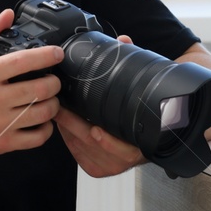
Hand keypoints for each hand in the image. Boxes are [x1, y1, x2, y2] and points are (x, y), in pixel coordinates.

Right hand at [0, 8, 64, 162]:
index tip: (57, 53)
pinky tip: (41, 121)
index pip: (22, 61)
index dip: (46, 55)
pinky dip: (46, 129)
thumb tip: (8, 15)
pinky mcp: (3, 143)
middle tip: (53, 80)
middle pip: (40, 88)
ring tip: (49, 100)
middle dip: (54, 82)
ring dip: (53, 104)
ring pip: (43, 113)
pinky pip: (37, 137)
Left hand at [55, 34, 145, 177]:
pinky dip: (70, 140)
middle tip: (60, 109)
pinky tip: (64, 126)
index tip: (96, 129)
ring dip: (69, 132)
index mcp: (141, 145)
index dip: (108, 141)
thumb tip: (123, 41)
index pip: (122, 148)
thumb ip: (132, 65)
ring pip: (83, 150)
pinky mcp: (98, 169)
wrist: (152, 136)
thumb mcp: (141, 91)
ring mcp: (111, 166)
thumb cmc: (144, 114)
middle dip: (75, 126)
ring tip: (58, 113)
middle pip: (95, 146)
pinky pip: (79, 155)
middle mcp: (126, 159)